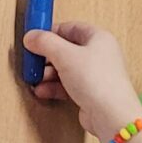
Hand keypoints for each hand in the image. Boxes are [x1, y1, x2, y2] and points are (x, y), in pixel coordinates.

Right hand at [23, 21, 141, 142]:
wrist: (110, 115)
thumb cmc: (96, 80)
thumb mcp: (65, 55)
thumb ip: (45, 43)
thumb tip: (31, 36)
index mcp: (99, 38)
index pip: (72, 28)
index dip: (52, 31)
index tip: (35, 37)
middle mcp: (99, 55)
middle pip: (67, 50)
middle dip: (47, 56)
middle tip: (32, 60)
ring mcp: (95, 75)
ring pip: (66, 69)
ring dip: (48, 74)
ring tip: (34, 79)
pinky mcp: (91, 93)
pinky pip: (68, 85)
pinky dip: (54, 87)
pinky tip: (42, 91)